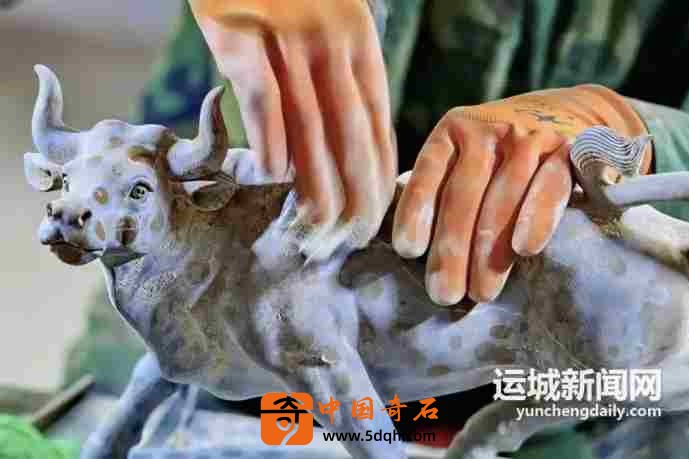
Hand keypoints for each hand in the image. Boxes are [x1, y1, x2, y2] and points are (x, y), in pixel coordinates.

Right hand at [190, 0, 395, 257]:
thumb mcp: (333, 23)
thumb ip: (345, 75)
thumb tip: (355, 139)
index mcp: (359, 43)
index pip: (377, 122)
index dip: (380, 173)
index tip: (378, 213)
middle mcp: (332, 44)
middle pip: (352, 132)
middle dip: (358, 190)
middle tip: (355, 233)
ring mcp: (289, 41)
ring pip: (312, 124)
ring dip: (317, 180)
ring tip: (319, 223)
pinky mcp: (242, 37)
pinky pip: (262, 98)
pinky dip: (270, 140)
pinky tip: (275, 177)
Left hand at [392, 85, 651, 304]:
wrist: (569, 112)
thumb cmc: (501, 154)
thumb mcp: (465, 156)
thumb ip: (439, 188)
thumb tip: (407, 250)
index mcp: (453, 130)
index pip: (428, 172)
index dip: (416, 211)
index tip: (408, 251)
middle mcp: (487, 129)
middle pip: (463, 195)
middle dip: (451, 249)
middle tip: (443, 294)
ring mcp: (528, 137)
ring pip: (502, 198)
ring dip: (489, 250)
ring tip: (481, 293)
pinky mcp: (567, 149)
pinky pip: (550, 186)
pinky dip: (537, 217)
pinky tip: (525, 249)